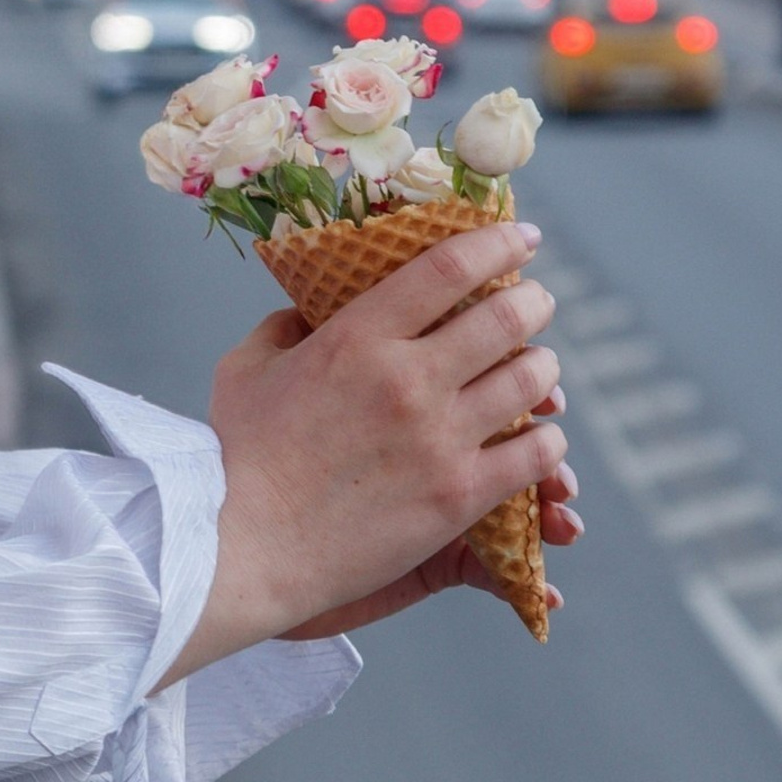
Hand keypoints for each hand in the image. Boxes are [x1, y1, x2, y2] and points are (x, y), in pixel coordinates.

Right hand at [158, 222, 569, 685]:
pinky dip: (546, 441)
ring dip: (545, 369)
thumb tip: (306, 312)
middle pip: (506, 318)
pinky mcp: (457, 497)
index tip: (520, 236)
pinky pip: (534, 456)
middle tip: (536, 301)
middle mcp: (407, 379)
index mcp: (357, 337)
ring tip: (541, 368)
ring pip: (531, 383)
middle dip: (533, 302)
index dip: (496, 243)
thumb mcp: (245, 368)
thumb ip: (284, 329)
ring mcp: (438, 439)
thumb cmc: (234, 454)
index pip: (449, 269)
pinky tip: (540, 438)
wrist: (241, 545)